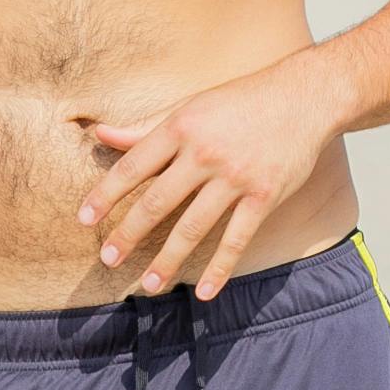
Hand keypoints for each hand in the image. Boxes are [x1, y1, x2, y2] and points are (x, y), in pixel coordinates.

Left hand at [77, 56, 340, 299]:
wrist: (304, 97)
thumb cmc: (240, 101)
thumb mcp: (190, 106)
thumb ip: (145, 127)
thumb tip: (100, 134)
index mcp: (181, 127)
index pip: (134, 165)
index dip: (106, 194)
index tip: (84, 220)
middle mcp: (205, 153)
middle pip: (158, 202)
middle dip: (129, 234)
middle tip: (108, 260)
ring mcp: (236, 177)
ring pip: (193, 228)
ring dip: (167, 260)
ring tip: (149, 285)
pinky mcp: (265, 196)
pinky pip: (236, 239)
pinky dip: (219, 268)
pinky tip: (203, 293)